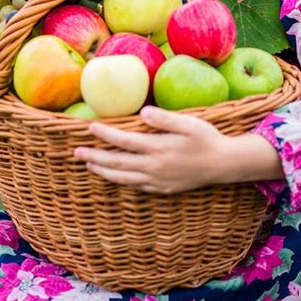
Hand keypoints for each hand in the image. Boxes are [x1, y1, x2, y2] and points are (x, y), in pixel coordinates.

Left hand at [74, 106, 228, 193]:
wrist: (223, 164)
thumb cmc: (206, 138)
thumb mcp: (189, 123)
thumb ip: (164, 118)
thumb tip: (142, 113)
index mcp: (158, 148)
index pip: (125, 141)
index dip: (106, 135)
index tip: (90, 127)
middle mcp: (154, 167)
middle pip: (118, 162)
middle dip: (95, 157)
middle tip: (76, 153)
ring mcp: (158, 180)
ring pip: (124, 178)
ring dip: (104, 171)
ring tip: (88, 165)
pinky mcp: (163, 188)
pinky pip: (136, 186)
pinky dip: (121, 181)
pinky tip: (114, 176)